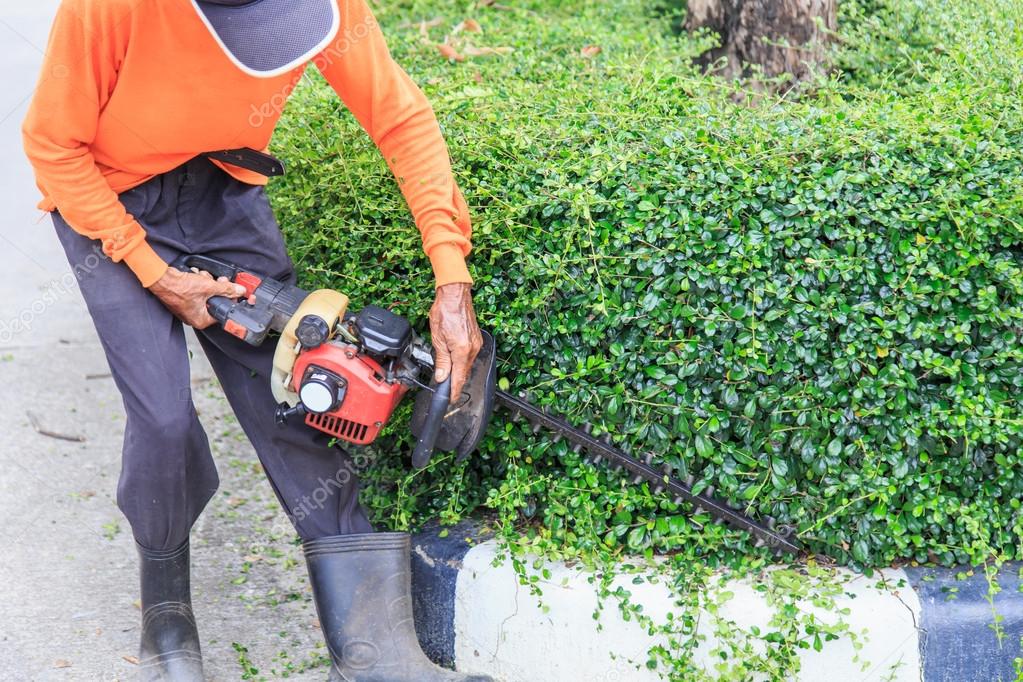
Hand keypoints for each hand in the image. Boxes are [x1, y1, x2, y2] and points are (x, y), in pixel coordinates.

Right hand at [149, 267, 245, 328]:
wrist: (161, 279)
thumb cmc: (179, 287)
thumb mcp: (209, 286)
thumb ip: (226, 289)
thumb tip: (239, 291)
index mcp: (201, 320)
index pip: (223, 312)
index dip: (229, 300)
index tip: (234, 292)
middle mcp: (194, 317)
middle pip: (215, 302)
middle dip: (218, 289)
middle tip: (219, 281)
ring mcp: (188, 308)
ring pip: (207, 295)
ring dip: (208, 284)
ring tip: (203, 278)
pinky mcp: (184, 299)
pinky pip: (198, 292)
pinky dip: (199, 283)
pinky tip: (196, 277)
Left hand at [429, 282, 482, 402]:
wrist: (455, 295)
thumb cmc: (445, 311)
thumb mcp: (437, 338)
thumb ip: (441, 359)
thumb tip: (442, 376)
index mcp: (462, 350)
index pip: (459, 378)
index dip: (455, 391)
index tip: (451, 399)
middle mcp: (472, 349)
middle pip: (464, 372)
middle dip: (455, 381)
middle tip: (445, 389)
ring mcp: (476, 344)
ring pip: (466, 364)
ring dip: (458, 370)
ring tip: (448, 374)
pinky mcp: (477, 339)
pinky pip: (469, 355)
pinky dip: (462, 360)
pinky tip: (454, 359)